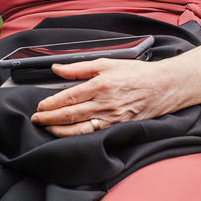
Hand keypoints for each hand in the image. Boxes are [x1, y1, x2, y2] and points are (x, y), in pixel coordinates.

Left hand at [30, 58, 188, 137]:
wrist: (163, 87)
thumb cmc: (136, 74)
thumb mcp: (107, 63)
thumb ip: (79, 68)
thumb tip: (57, 68)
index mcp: (100, 84)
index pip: (69, 97)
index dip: (51, 104)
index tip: (40, 106)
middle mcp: (105, 103)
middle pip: (71, 114)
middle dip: (50, 119)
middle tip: (37, 119)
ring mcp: (112, 118)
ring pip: (80, 129)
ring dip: (60, 131)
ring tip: (47, 129)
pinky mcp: (118, 127)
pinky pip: (94, 135)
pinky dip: (78, 137)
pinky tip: (68, 136)